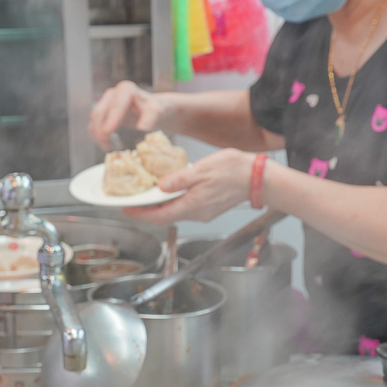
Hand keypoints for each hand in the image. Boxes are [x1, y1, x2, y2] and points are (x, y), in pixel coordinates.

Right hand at [88, 81, 168, 149]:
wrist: (150, 110)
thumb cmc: (153, 109)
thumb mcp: (155, 113)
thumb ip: (148, 121)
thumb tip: (140, 132)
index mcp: (126, 90)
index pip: (116, 105)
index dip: (111, 118)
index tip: (108, 131)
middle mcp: (112, 94)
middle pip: (100, 112)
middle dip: (100, 130)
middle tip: (106, 145)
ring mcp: (104, 104)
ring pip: (94, 120)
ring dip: (98, 135)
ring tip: (109, 148)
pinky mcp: (101, 115)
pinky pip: (93, 126)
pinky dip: (97, 137)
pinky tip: (106, 145)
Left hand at [123, 149, 255, 224]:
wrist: (259, 179)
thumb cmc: (235, 171)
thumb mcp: (202, 169)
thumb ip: (179, 179)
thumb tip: (160, 186)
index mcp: (192, 205)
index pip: (160, 216)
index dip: (141, 214)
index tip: (126, 209)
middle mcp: (197, 214)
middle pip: (165, 216)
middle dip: (147, 210)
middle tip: (132, 201)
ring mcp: (204, 213)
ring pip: (176, 212)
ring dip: (160, 206)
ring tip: (147, 195)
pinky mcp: (209, 208)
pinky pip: (186, 208)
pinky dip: (174, 202)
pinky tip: (170, 192)